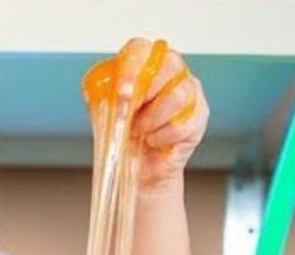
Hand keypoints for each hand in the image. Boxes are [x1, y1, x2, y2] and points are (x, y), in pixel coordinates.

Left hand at [85, 39, 209, 193]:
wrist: (140, 167)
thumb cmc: (125, 135)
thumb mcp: (105, 114)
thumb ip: (102, 98)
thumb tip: (94, 92)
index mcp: (144, 63)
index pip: (141, 48)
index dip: (131, 67)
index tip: (122, 92)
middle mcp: (171, 71)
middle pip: (169, 64)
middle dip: (144, 92)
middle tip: (130, 114)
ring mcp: (189, 91)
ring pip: (178, 94)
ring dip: (153, 117)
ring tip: (140, 130)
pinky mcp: (199, 116)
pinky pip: (184, 122)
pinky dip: (163, 136)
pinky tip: (154, 140)